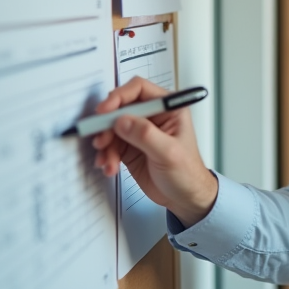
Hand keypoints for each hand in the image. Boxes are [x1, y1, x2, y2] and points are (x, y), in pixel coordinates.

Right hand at [90, 76, 216, 226]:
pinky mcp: (130, 147)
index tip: (104, 111)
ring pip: (112, 128)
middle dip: (106, 125)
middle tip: (100, 141)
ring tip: (107, 162)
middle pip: (120, 108)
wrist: (185, 198)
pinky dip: (106, 155)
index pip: (139, 89)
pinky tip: (109, 167)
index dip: (119, 96)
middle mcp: (153, 116)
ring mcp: (139, 131)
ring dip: (105, 144)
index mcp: (168, 108)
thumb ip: (145, 135)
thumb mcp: (169, 153)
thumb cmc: (187, 173)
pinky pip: (110, 145)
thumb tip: (121, 120)